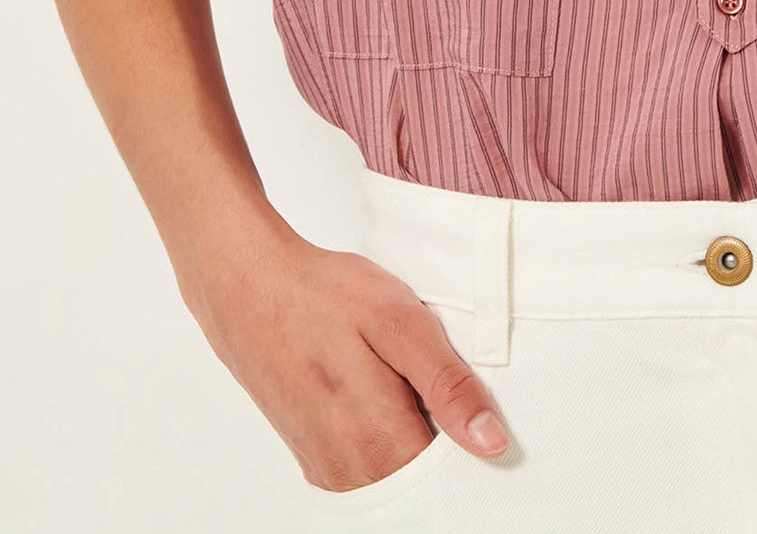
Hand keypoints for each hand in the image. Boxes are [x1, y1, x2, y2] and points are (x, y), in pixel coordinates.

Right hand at [175, 210, 511, 491]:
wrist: (249, 288)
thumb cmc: (324, 297)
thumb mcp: (400, 322)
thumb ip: (447, 384)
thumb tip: (491, 443)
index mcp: (379, 443)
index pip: (451, 478)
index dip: (475, 449)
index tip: (485, 415)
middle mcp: (351, 472)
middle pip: (423, 482)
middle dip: (446, 447)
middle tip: (449, 392)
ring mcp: (328, 470)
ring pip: (396, 477)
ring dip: (416, 442)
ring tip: (413, 388)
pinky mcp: (314, 459)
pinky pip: (368, 470)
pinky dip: (388, 443)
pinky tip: (388, 398)